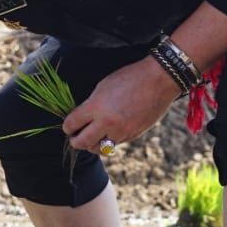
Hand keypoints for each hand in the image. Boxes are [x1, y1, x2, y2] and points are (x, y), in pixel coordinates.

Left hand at [61, 57, 180, 154]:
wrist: (158, 80)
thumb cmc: (130, 77)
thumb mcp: (104, 86)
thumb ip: (91, 104)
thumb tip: (82, 117)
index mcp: (96, 107)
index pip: (72, 124)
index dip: (67, 126)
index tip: (68, 126)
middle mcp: (107, 123)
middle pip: (82, 143)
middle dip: (75, 142)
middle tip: (74, 138)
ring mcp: (121, 131)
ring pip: (100, 148)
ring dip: (93, 144)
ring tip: (92, 138)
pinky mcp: (133, 135)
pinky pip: (116, 144)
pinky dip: (110, 141)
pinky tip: (109, 133)